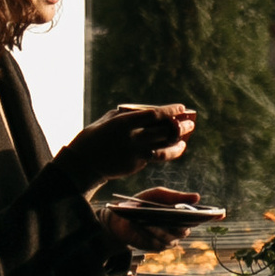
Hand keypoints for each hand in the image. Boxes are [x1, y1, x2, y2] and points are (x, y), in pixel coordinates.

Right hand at [53, 103, 196, 196]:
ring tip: (184, 141)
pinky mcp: (135, 167)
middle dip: (181, 128)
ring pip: (164, 150)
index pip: (154, 115)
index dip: (170, 112)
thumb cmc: (95, 136)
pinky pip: (153, 158)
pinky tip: (171, 149)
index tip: (182, 108)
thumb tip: (150, 112)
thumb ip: (129, 115)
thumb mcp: (109, 119)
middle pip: (164, 133)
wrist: (82, 164)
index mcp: (124, 123)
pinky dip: (164, 153)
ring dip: (178, 145)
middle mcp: (131, 139)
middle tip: (191, 124)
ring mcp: (134, 155)